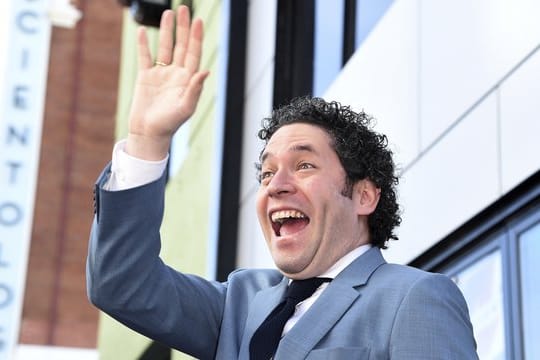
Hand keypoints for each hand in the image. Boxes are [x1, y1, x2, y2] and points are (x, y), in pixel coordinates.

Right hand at [126, 6, 208, 159]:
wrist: (149, 133)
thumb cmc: (169, 124)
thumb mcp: (185, 107)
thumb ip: (194, 89)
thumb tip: (205, 71)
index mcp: (187, 80)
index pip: (194, 53)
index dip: (196, 37)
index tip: (198, 21)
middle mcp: (175, 74)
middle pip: (181, 46)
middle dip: (183, 27)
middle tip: (184, 9)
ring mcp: (160, 74)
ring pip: (165, 47)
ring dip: (167, 31)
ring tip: (168, 13)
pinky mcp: (145, 77)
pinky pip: (145, 56)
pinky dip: (144, 44)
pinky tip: (144, 31)